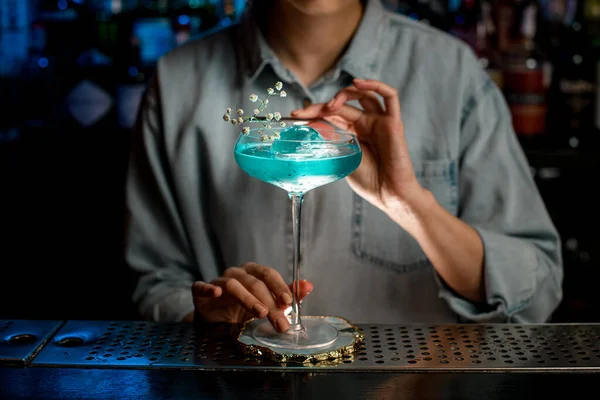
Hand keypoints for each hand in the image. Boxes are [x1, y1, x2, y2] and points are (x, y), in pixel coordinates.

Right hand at [190, 262, 312, 332]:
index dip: (279, 285)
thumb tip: (308, 285)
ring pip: (233, 285)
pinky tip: (216, 293)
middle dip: (269, 302)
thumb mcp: (266, 304)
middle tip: (280, 321)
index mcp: (252, 272)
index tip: (289, 301)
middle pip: (254, 283)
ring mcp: (217, 281)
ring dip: (248, 299)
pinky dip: (208, 288)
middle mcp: (236, 273)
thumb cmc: (242, 309)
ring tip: (260, 313)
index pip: (268, 274)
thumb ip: (286, 295)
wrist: (215, 320)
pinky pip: (202, 286)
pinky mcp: (200, 291)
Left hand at [292, 79, 429, 221]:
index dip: (314, 112)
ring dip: (345, 95)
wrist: (389, 194)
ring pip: (364, 95)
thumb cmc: (369, 181)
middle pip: (344, 105)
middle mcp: (367, 124)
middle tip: (304, 113)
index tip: (295, 116)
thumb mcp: (343, 157)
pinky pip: (390, 96)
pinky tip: (357, 83)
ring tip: (331, 106)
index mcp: (354, 134)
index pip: (333, 115)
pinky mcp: (394, 122)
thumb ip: (331, 140)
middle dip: (322, 106)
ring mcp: (380, 122)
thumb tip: (314, 125)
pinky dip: (375, 85)